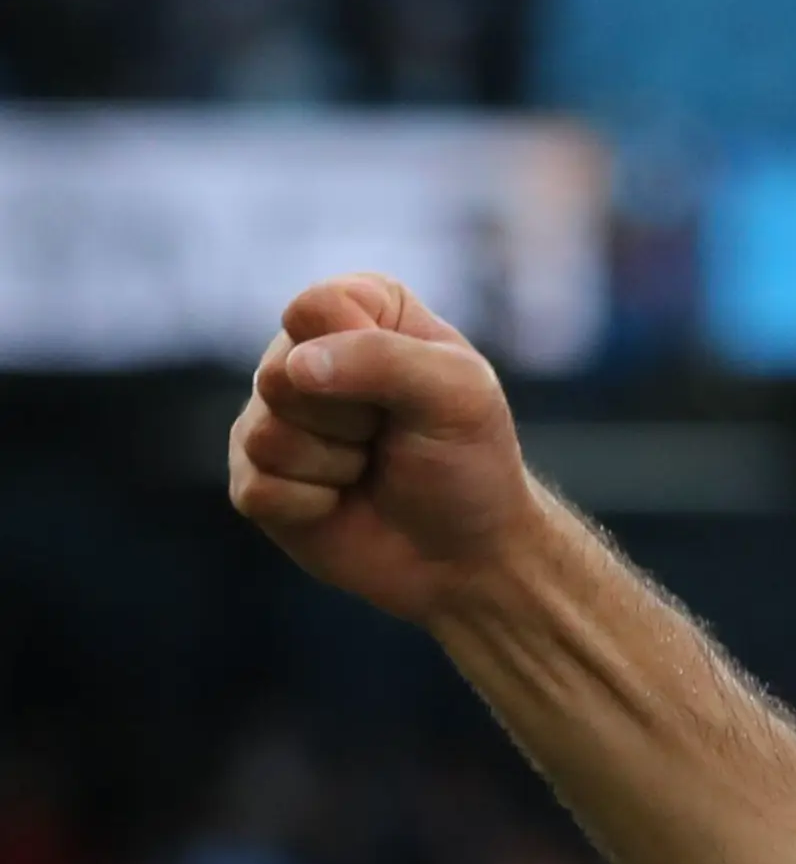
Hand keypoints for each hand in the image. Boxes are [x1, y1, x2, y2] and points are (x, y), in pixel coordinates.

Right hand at [226, 274, 546, 624]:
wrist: (468, 555)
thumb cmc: (471, 463)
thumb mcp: (459, 394)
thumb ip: (383, 358)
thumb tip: (295, 368)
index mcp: (361, 308)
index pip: (315, 308)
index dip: (361, 355)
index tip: (411, 388)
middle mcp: (305, 352)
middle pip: (280, 374)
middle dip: (350, 420)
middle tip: (390, 436)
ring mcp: (272, 415)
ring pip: (266, 435)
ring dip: (336, 465)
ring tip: (370, 467)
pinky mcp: (255, 476)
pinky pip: (258, 488)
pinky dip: (314, 505)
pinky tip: (342, 501)